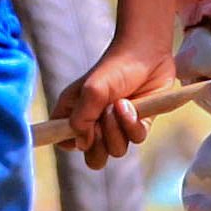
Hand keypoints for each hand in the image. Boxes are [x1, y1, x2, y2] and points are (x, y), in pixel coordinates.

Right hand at [53, 32, 179, 167]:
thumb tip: (82, 144)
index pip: (62, 140)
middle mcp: (94, 123)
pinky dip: (133, 124)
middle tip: (100, 125)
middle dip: (98, 146)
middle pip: (92, 157)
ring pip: (116, 151)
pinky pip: (136, 139)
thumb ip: (81, 119)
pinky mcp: (139, 125)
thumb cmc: (114, 67)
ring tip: (119, 105)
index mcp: (74, 113)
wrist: (148, 53)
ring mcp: (118, 127)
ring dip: (117, 130)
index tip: (78, 132)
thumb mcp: (92, 91)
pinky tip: (133, 105)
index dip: (69, 142)